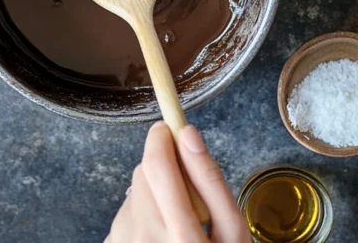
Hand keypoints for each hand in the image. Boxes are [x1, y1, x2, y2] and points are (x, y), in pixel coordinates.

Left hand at [106, 122, 249, 242]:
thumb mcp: (233, 230)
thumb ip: (211, 180)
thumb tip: (186, 133)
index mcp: (181, 238)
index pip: (158, 167)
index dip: (162, 137)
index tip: (171, 127)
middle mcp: (144, 241)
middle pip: (143, 173)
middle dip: (165, 169)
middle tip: (190, 193)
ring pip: (134, 190)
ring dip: (154, 195)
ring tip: (177, 223)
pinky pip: (125, 212)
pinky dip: (142, 215)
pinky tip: (161, 237)